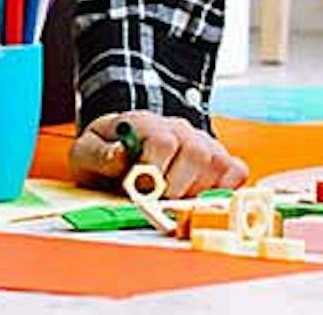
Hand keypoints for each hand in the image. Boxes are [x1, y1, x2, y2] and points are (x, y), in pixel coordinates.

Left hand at [68, 111, 247, 199]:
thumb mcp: (85, 152)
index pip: (163, 140)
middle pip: (196, 154)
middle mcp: (180, 129)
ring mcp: (203, 144)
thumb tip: (120, 155)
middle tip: (156, 199)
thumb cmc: (106, 153)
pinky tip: (197, 195)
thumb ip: (98, 154)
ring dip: (194, 190)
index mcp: (146, 123)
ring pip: (217, 164)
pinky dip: (222, 190)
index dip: (153, 170)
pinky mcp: (221, 163)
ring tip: (172, 197)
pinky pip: (236, 174)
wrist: (126, 150)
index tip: (140, 190)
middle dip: (174, 187)